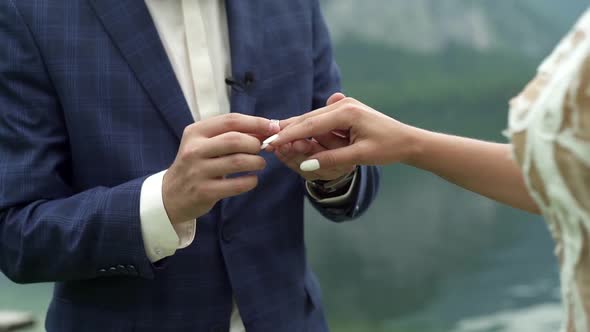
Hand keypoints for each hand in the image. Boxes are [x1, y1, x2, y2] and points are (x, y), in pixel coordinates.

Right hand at [163, 114, 279, 223]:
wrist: (171, 195)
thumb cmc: (196, 165)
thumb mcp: (205, 144)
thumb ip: (230, 135)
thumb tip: (265, 129)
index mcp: (196, 132)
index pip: (230, 120)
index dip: (255, 122)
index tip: (273, 126)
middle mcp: (194, 149)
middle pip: (235, 140)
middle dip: (256, 143)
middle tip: (263, 149)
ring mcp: (198, 171)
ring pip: (238, 161)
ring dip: (256, 162)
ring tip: (260, 164)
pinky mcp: (204, 191)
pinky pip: (236, 185)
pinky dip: (250, 181)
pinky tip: (252, 180)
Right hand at [271, 94, 419, 169]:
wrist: (407, 140)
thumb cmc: (388, 148)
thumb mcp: (360, 156)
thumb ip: (332, 159)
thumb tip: (306, 165)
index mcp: (347, 112)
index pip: (310, 125)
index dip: (288, 135)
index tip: (270, 143)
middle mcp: (343, 104)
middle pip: (307, 119)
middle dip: (287, 131)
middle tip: (266, 142)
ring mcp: (343, 106)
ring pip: (312, 120)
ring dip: (296, 130)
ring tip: (275, 139)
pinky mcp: (344, 112)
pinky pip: (321, 122)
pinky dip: (308, 130)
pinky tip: (294, 135)